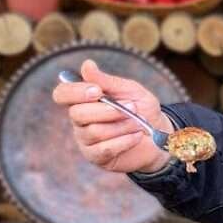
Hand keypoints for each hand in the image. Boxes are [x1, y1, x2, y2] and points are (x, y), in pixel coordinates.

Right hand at [51, 59, 173, 173]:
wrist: (160, 135)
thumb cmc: (143, 109)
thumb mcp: (130, 90)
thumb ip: (108, 81)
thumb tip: (86, 65)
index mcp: (83, 100)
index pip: (62, 94)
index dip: (75, 92)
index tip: (98, 91)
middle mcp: (79, 120)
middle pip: (77, 114)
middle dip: (108, 110)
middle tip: (133, 107)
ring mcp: (86, 140)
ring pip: (94, 132)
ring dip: (122, 126)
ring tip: (139, 123)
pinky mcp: (97, 157)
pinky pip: (104, 149)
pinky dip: (124, 141)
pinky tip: (137, 136)